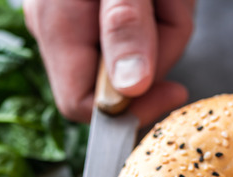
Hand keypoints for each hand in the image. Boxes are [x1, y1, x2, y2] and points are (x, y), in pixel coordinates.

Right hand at [23, 0, 194, 123]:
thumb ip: (126, 30)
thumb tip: (129, 89)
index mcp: (58, 25)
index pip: (82, 105)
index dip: (131, 110)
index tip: (174, 92)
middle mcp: (58, 26)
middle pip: (118, 81)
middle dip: (159, 51)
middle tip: (168, 7)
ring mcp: (75, 18)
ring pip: (137, 56)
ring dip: (167, 26)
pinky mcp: (97, 12)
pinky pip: (139, 32)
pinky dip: (162, 14)